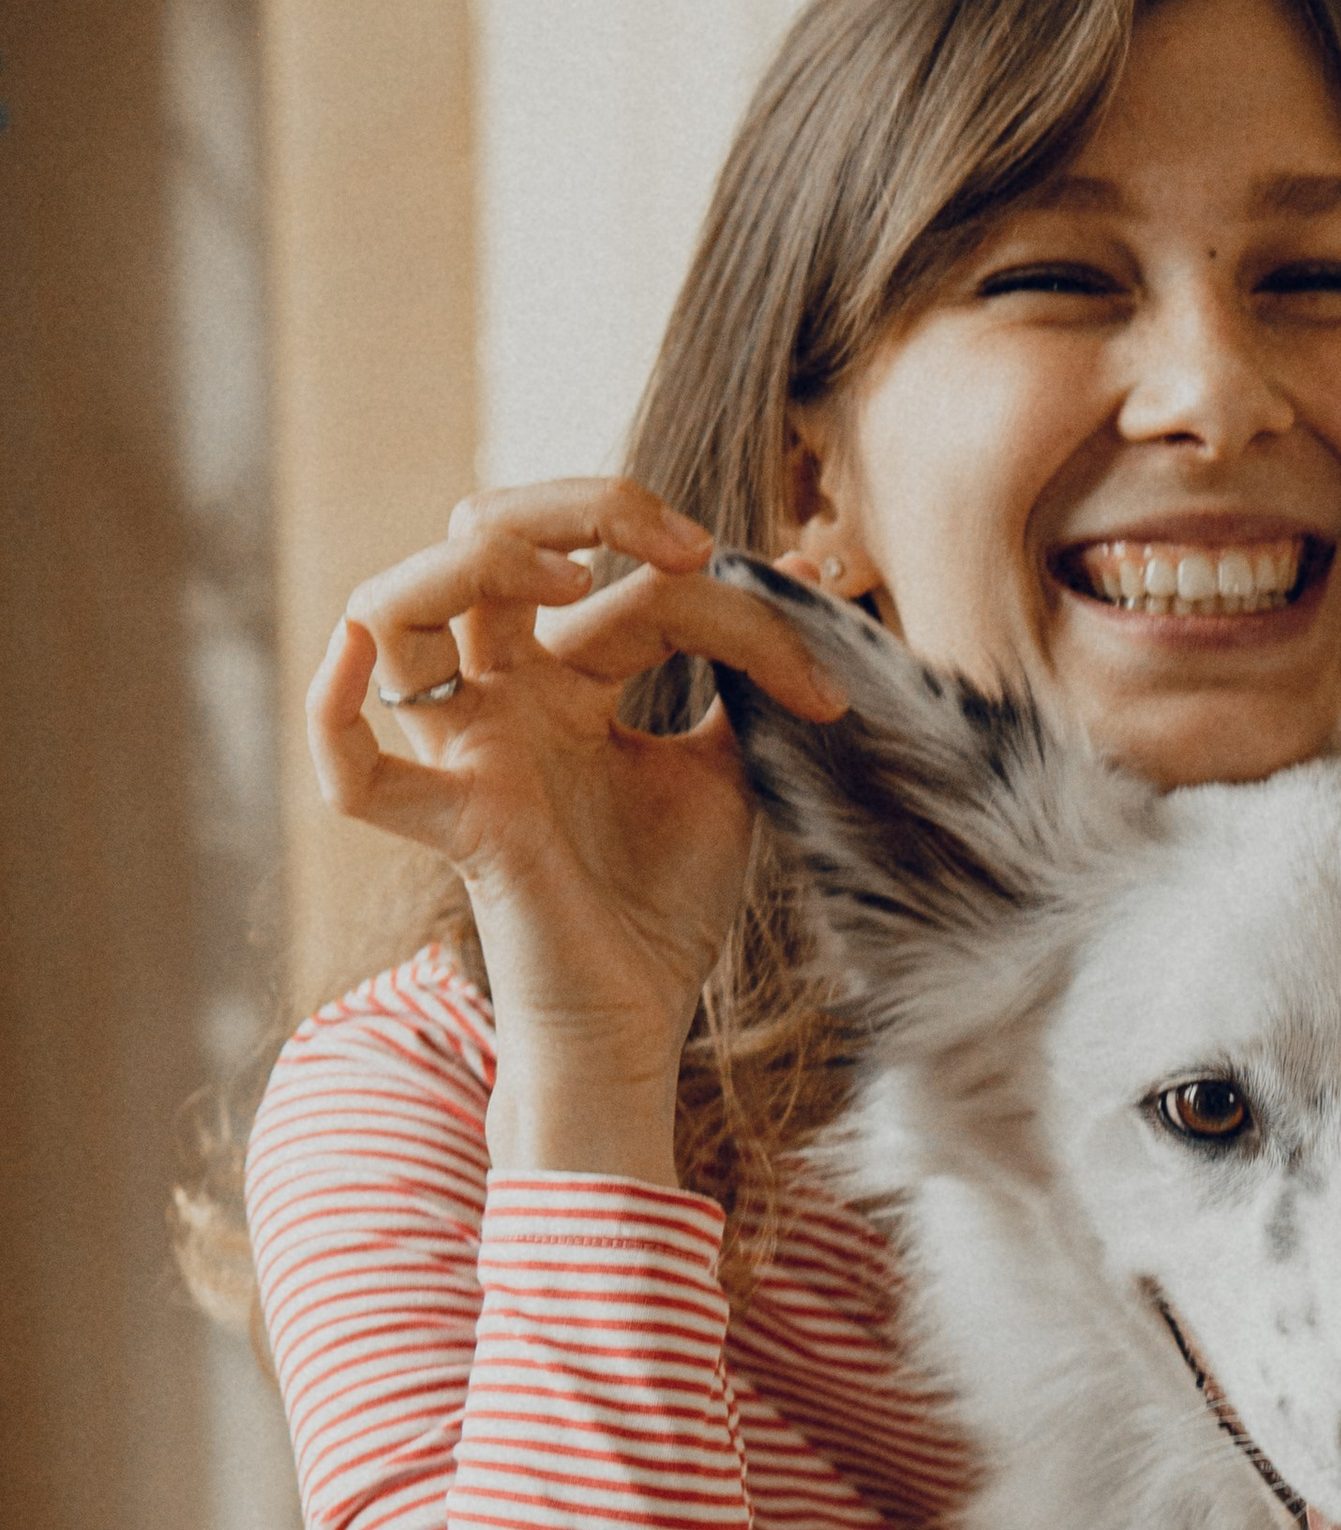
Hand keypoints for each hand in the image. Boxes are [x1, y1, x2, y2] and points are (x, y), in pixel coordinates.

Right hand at [307, 479, 850, 1181]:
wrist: (640, 1022)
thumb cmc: (663, 905)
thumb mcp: (727, 772)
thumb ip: (748, 675)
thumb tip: (809, 564)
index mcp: (560, 678)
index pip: (632, 587)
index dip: (736, 610)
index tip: (820, 681)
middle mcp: (498, 698)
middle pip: (482, 535)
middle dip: (582, 507)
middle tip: (689, 549)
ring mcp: (466, 754)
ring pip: (397, 605)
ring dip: (478, 562)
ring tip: (576, 582)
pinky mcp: (460, 824)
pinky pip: (353, 769)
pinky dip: (332, 707)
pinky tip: (358, 655)